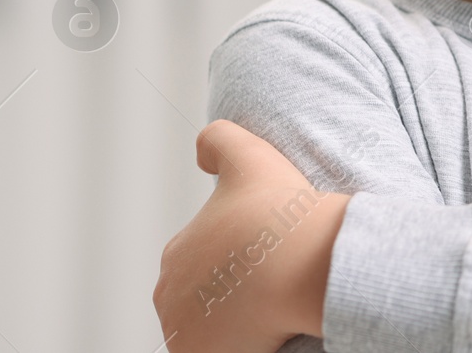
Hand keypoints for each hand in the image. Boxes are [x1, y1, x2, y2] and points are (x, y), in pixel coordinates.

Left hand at [153, 120, 349, 352]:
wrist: (302, 263)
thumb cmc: (280, 212)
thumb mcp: (249, 155)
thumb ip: (218, 140)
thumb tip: (200, 153)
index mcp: (176, 255)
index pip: (204, 265)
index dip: (239, 262)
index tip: (270, 259)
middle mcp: (170, 299)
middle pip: (205, 302)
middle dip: (233, 297)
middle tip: (275, 288)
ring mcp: (185, 336)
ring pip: (214, 332)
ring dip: (236, 327)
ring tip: (274, 314)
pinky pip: (221, 352)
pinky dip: (242, 345)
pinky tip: (268, 334)